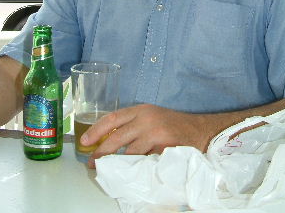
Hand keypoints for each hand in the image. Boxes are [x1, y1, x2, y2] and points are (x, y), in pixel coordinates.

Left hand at [79, 104, 208, 167]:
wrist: (200, 131)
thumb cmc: (173, 125)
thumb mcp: (151, 118)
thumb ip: (133, 125)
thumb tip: (109, 141)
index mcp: (140, 110)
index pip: (112, 118)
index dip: (96, 130)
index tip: (84, 141)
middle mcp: (146, 119)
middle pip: (116, 137)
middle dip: (101, 152)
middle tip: (92, 163)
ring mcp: (155, 133)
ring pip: (129, 153)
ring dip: (117, 164)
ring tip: (109, 171)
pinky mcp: (163, 147)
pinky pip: (144, 162)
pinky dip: (135, 169)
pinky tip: (130, 174)